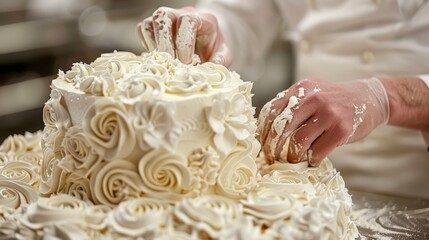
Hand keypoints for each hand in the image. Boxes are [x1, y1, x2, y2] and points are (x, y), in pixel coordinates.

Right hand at [136, 6, 230, 65]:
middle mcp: (180, 14)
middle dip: (165, 44)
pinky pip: (142, 30)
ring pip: (149, 23)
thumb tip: (209, 70)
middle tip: (171, 64)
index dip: (184, 41)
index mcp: (200, 18)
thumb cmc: (213, 47)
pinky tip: (159, 58)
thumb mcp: (223, 55)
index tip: (186, 61)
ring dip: (154, 45)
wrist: (205, 40)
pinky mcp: (153, 26)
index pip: (188, 20)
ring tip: (164, 62)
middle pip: (163, 16)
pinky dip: (146, 45)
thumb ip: (220, 62)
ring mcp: (165, 19)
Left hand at [257, 78, 389, 165]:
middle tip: (271, 158)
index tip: (260, 145)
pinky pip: (317, 152)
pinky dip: (311, 160)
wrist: (370, 99)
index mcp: (299, 89)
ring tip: (292, 160)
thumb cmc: (334, 101)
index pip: (271, 111)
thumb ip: (291, 106)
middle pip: (281, 127)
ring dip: (292, 156)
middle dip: (272, 147)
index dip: (262, 132)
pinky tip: (312, 160)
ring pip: (298, 142)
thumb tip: (266, 131)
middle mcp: (312, 99)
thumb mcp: (311, 94)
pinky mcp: (340, 129)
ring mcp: (327, 113)